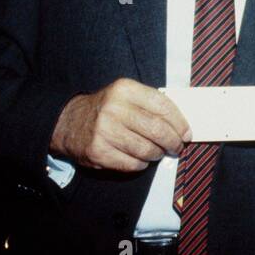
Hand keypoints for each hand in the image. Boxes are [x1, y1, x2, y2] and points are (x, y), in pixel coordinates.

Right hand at [49, 78, 190, 171]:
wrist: (68, 123)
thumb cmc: (106, 110)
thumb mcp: (125, 95)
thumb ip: (151, 104)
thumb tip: (181, 125)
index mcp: (124, 89)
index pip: (163, 106)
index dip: (180, 122)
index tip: (186, 133)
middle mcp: (114, 108)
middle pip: (157, 130)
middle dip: (173, 142)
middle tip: (177, 147)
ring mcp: (105, 131)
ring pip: (147, 149)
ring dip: (157, 154)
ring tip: (157, 152)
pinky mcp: (99, 152)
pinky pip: (133, 164)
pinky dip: (142, 164)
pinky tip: (140, 158)